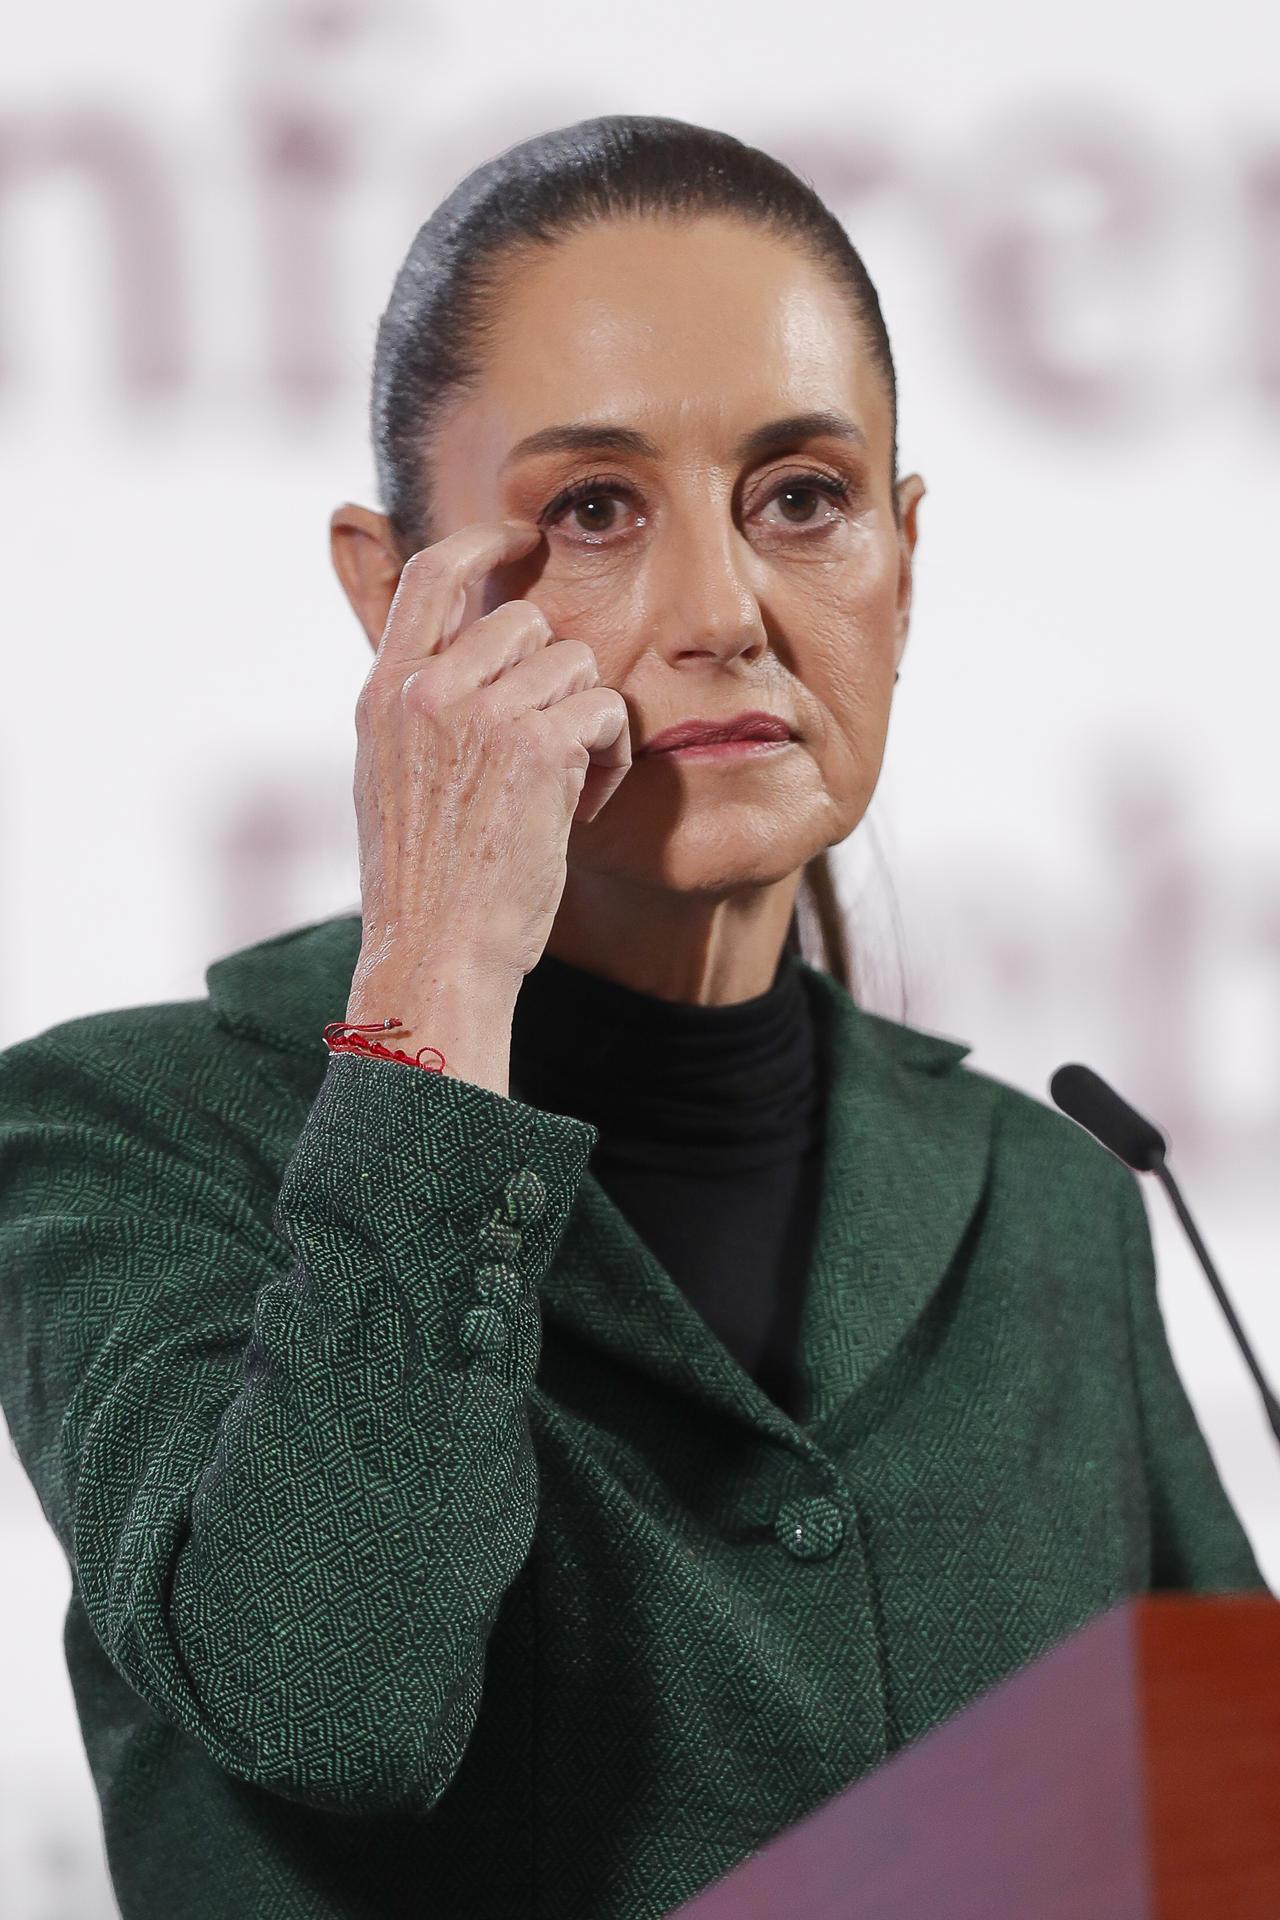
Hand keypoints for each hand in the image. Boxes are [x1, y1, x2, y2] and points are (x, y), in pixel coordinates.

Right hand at [345, 521, 630, 1088]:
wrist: (437, 954)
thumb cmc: (424, 886)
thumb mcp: (389, 781)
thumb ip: (415, 712)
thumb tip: (447, 662)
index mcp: (384, 695)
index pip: (430, 576)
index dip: (482, 542)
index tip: (521, 537)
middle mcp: (425, 692)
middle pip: (525, 620)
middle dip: (554, 677)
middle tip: (551, 749)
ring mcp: (480, 715)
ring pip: (575, 663)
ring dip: (588, 722)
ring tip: (567, 790)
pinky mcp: (537, 748)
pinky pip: (605, 709)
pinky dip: (612, 757)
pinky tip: (585, 806)